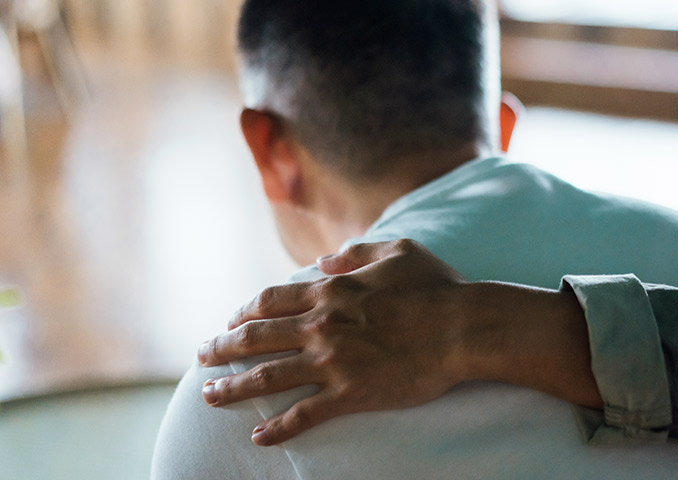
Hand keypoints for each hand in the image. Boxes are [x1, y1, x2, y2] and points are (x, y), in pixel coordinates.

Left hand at [197, 239, 472, 445]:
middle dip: (222, 347)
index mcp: (331, 291)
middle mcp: (322, 325)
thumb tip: (325, 258)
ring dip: (233, 387)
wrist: (464, 328)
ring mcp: (334, 362)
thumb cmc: (437, 288)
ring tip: (209, 396)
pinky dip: (278, 427)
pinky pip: (304, 414)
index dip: (244, 311)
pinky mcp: (351, 393)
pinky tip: (258, 436)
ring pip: (268, 376)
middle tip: (202, 357)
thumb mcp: (399, 251)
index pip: (270, 301)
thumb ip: (357, 252)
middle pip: (256, 337)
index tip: (231, 320)